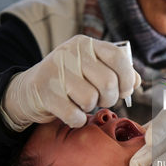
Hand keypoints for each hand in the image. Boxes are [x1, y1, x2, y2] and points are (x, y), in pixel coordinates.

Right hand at [2, 35, 139, 130]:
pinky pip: (74, 115)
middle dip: (110, 98)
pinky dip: (77, 120)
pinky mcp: (45, 93)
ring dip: (90, 108)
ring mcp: (56, 72)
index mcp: (86, 44)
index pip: (118, 57)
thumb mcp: (91, 69)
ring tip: (81, 103)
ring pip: (91, 99)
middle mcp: (71, 53)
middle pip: (108, 82)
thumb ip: (116, 72)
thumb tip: (137, 81)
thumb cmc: (68, 81)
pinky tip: (73, 114)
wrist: (29, 91)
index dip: (127, 78)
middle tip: (101, 100)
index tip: (125, 91)